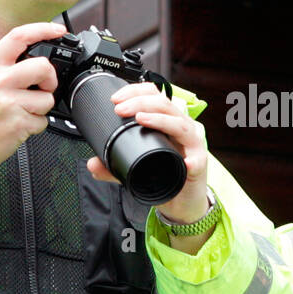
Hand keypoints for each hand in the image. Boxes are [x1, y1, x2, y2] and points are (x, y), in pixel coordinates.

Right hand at [0, 22, 64, 185]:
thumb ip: (8, 65)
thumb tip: (39, 54)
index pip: (18, 37)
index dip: (43, 29)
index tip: (58, 30)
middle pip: (43, 66)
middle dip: (49, 79)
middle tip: (41, 88)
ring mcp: (9, 102)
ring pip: (48, 97)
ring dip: (42, 106)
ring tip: (23, 110)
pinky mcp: (19, 122)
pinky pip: (44, 119)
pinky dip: (37, 124)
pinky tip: (21, 123)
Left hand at [85, 81, 210, 221]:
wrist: (183, 201)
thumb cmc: (166, 176)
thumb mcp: (136, 167)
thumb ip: (114, 166)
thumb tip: (93, 165)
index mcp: (167, 122)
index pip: (155, 95)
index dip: (136, 91)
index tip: (116, 99)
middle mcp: (181, 128)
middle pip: (165, 104)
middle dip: (140, 101)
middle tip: (120, 108)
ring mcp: (192, 144)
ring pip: (179, 124)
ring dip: (159, 119)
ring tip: (141, 119)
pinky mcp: (199, 165)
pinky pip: (197, 160)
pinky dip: (191, 160)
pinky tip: (184, 162)